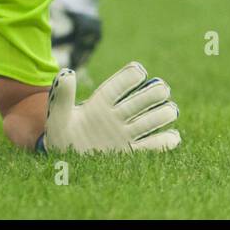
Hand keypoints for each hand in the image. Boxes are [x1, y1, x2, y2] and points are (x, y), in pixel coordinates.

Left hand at [42, 61, 180, 153]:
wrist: (63, 159)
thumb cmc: (58, 133)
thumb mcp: (57, 114)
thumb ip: (63, 95)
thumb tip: (67, 72)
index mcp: (99, 104)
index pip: (117, 87)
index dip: (128, 77)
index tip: (139, 71)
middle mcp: (115, 116)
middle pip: (140, 101)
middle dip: (153, 93)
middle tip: (162, 88)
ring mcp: (125, 133)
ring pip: (151, 120)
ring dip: (162, 114)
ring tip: (170, 110)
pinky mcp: (130, 152)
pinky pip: (153, 146)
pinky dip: (165, 141)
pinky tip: (172, 136)